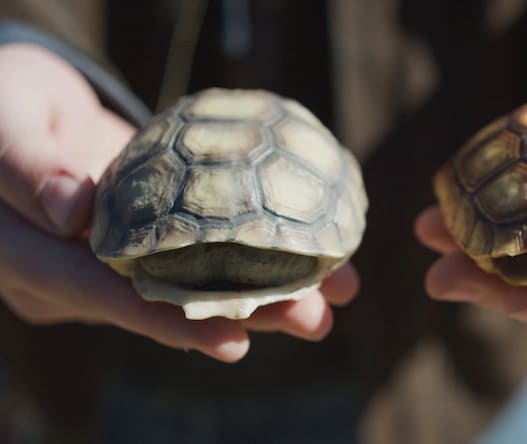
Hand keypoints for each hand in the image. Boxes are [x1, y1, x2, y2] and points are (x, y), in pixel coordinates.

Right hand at [0, 44, 358, 362]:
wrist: (23, 100)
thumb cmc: (2, 106)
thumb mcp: (4, 127)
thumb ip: (28, 170)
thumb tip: (72, 214)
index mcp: (34, 261)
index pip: (106, 298)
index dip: (168, 322)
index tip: (233, 340)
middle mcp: (82, 272)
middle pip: (167, 301)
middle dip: (243, 311)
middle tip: (312, 318)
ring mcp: (122, 255)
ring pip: (196, 280)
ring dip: (265, 287)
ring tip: (331, 295)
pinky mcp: (154, 231)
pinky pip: (205, 246)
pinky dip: (254, 248)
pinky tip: (310, 252)